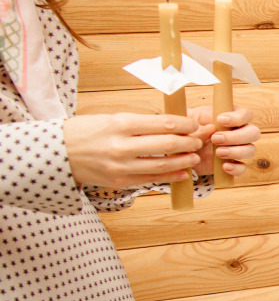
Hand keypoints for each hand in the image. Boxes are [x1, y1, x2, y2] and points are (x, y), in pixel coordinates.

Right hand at [61, 112, 201, 190]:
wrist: (57, 153)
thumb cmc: (86, 131)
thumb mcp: (110, 119)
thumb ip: (140, 123)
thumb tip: (172, 124)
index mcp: (120, 124)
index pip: (164, 123)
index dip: (185, 125)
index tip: (194, 125)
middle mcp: (122, 145)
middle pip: (167, 145)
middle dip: (189, 142)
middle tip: (199, 141)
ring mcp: (122, 165)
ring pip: (163, 165)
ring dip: (183, 161)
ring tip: (194, 157)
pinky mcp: (121, 181)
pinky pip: (152, 179)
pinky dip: (171, 176)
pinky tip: (182, 172)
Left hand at [189, 106, 259, 177]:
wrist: (181, 150)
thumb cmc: (187, 131)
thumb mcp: (188, 123)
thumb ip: (198, 124)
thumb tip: (211, 128)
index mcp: (231, 117)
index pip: (246, 114)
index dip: (237, 117)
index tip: (220, 120)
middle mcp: (239, 132)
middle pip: (253, 133)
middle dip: (236, 136)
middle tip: (216, 139)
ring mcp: (238, 149)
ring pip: (251, 150)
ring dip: (236, 151)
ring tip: (218, 153)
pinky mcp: (233, 164)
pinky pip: (243, 168)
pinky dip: (236, 168)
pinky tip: (224, 167)